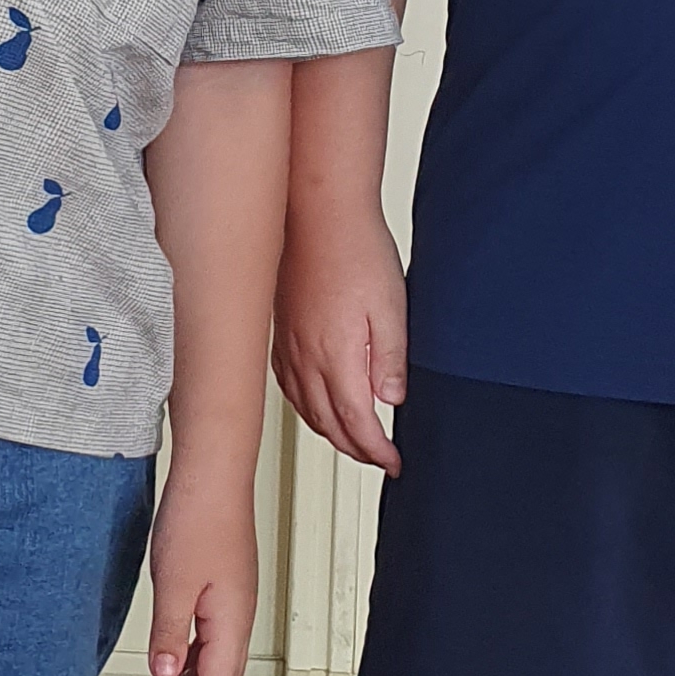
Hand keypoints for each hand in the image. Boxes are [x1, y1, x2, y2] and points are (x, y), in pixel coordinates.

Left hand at [134, 470, 259, 675]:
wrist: (211, 472)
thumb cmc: (199, 516)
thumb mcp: (173, 583)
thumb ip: (169, 633)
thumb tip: (164, 673)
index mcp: (232, 619)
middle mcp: (238, 615)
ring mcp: (232, 602)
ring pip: (211, 659)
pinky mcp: (221, 588)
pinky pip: (207, 637)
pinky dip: (185, 656)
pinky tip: (166, 658)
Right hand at [272, 211, 406, 473]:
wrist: (319, 213)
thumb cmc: (357, 250)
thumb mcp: (392, 306)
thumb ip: (391, 358)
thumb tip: (392, 400)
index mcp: (338, 355)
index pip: (358, 423)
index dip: (378, 450)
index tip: (394, 462)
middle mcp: (307, 357)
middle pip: (329, 424)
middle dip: (356, 450)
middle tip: (379, 458)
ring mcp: (289, 346)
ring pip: (306, 409)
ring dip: (331, 434)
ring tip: (353, 442)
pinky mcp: (280, 333)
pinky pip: (288, 387)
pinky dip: (305, 409)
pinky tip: (314, 406)